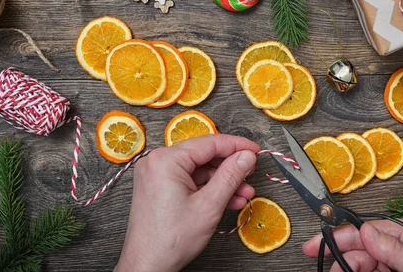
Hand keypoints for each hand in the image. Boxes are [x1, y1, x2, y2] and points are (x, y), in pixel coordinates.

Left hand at [115, 134, 259, 271]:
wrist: (148, 266)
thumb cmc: (170, 240)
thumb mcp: (208, 205)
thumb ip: (230, 176)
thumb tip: (246, 156)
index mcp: (165, 160)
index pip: (209, 143)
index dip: (236, 145)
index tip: (255, 150)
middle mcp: (157, 162)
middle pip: (204, 156)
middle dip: (230, 168)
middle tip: (251, 173)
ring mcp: (156, 174)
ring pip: (199, 170)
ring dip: (222, 181)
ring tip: (244, 193)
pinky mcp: (159, 187)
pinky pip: (189, 180)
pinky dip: (208, 189)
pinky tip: (228, 199)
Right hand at [303, 219, 402, 271]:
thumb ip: (395, 249)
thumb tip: (366, 230)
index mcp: (401, 233)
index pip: (360, 230)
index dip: (335, 237)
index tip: (314, 246)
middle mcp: (393, 244)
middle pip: (355, 248)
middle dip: (340, 258)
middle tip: (329, 271)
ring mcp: (391, 261)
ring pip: (358, 263)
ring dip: (348, 269)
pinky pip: (367, 271)